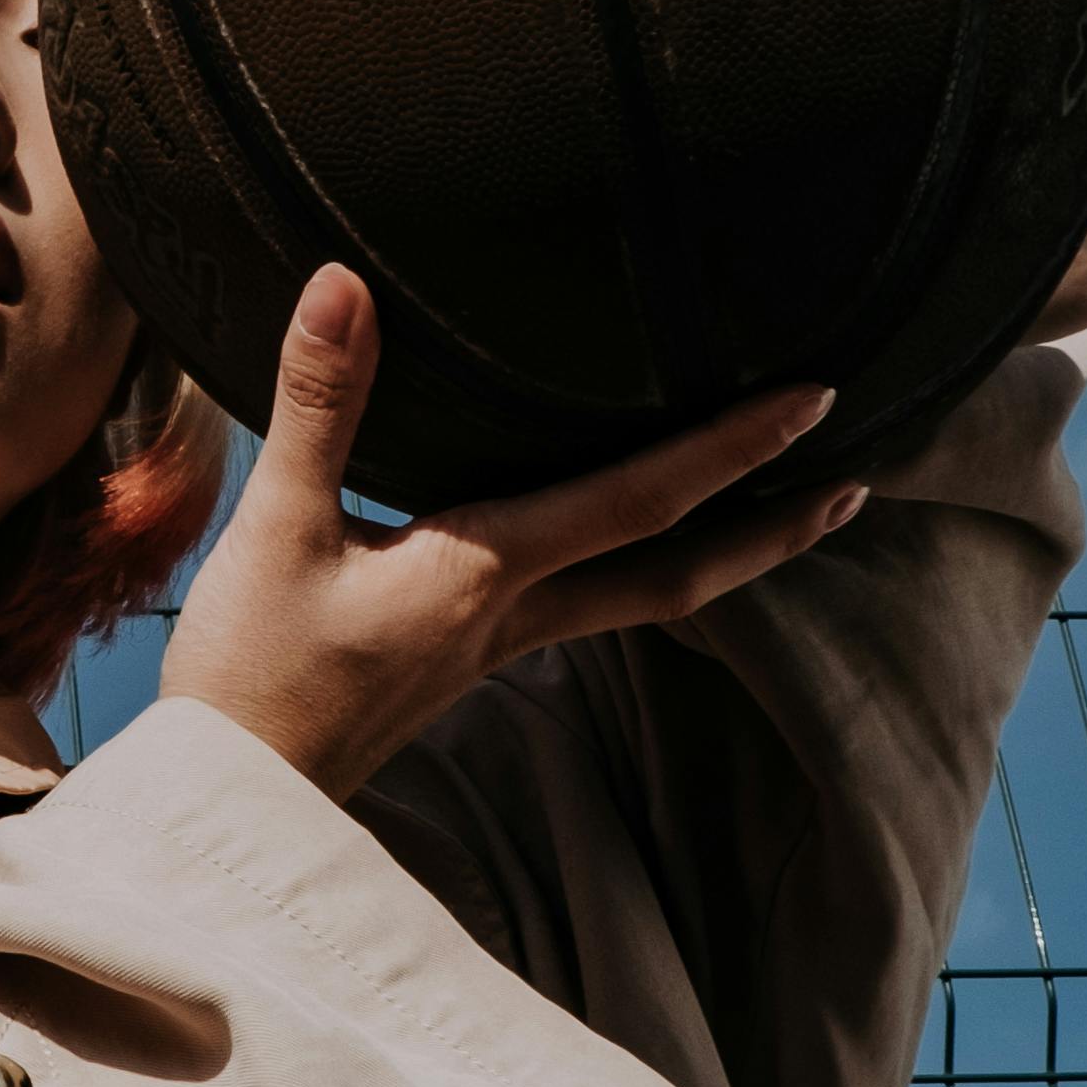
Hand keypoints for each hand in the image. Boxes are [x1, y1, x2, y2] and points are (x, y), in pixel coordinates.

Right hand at [161, 270, 864, 804]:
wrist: (231, 802)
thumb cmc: (248, 675)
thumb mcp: (275, 530)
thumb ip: (320, 406)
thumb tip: (344, 283)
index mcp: (484, 575)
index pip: (638, 503)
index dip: (731, 449)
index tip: (815, 399)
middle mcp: (514, 617)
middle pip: (680, 578)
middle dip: (773, 529)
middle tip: (855, 482)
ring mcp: (497, 649)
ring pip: (643, 600)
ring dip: (726, 557)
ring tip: (787, 511)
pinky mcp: (466, 662)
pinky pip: (585, 608)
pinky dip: (642, 571)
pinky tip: (630, 548)